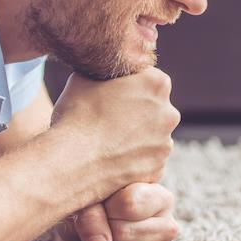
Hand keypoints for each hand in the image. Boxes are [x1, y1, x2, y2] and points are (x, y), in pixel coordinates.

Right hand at [51, 69, 179, 197]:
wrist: (71, 163)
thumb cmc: (76, 115)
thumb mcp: (85, 76)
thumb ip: (105, 70)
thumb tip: (104, 70)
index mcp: (157, 83)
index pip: (147, 78)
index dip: (126, 86)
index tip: (109, 96)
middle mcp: (169, 113)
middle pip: (153, 109)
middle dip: (136, 113)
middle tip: (107, 120)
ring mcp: (165, 144)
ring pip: (151, 137)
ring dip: (135, 139)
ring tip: (106, 143)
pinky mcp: (157, 170)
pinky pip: (146, 162)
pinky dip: (132, 162)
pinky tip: (111, 161)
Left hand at [52, 183, 178, 240]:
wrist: (94, 225)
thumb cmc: (98, 204)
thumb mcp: (91, 199)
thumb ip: (92, 215)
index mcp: (161, 198)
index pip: (129, 204)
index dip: (107, 206)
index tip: (103, 204)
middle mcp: (168, 226)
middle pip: (123, 233)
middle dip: (100, 231)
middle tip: (98, 225)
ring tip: (99, 240)